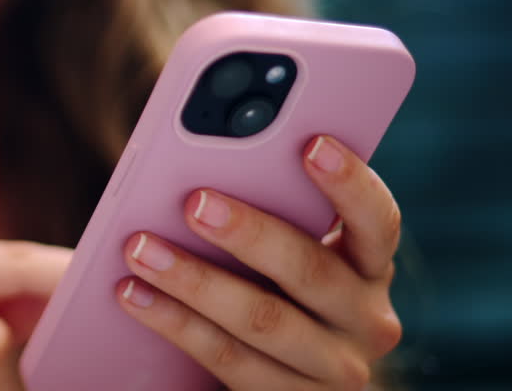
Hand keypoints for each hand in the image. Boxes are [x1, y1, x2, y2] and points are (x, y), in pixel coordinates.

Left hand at [115, 135, 402, 389]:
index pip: (378, 221)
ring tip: (141, 248)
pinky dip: (175, 323)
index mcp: (370, 265)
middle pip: (310, 271)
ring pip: (261, 320)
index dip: (349, 183)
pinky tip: (133, 293)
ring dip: (194, 281)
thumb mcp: (289, 249)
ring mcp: (332, 368)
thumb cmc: (273, 283)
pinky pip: (228, 359)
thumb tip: (203, 168)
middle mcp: (367, 319)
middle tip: (193, 202)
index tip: (310, 144)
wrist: (283, 374)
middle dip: (248, 233)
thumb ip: (271, 209)